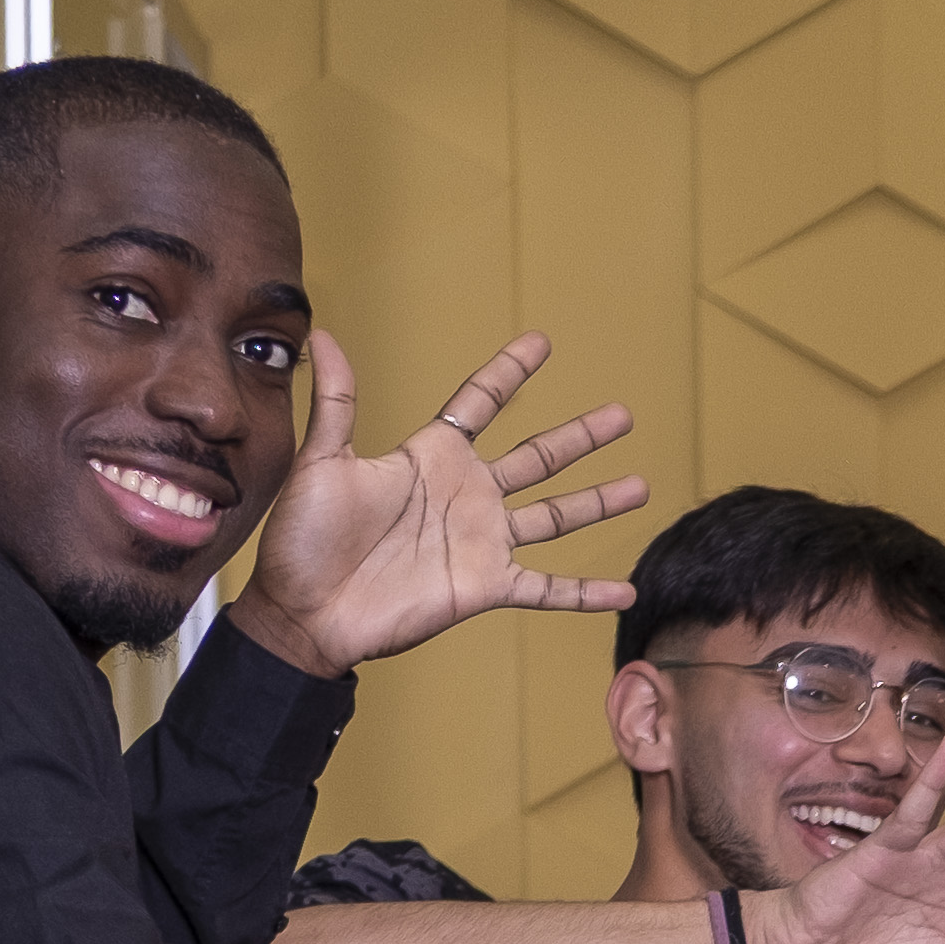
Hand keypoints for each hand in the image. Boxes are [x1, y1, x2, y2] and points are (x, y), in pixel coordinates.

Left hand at [228, 335, 645, 673]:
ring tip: (640, 486)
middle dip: (581, 436)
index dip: (510, 372)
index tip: (541, 344)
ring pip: (556, 515)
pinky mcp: (487, 586)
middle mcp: (466, 494)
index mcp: (430, 457)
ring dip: (598, 502)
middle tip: (622, 415)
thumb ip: (336, 401)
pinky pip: (549, 588)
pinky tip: (625, 592)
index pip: (480, 402)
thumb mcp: (321, 461)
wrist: (307, 610)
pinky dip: (587, 593)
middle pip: (537, 457)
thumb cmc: (304, 538)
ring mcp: (482, 541)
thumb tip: (322, 333)